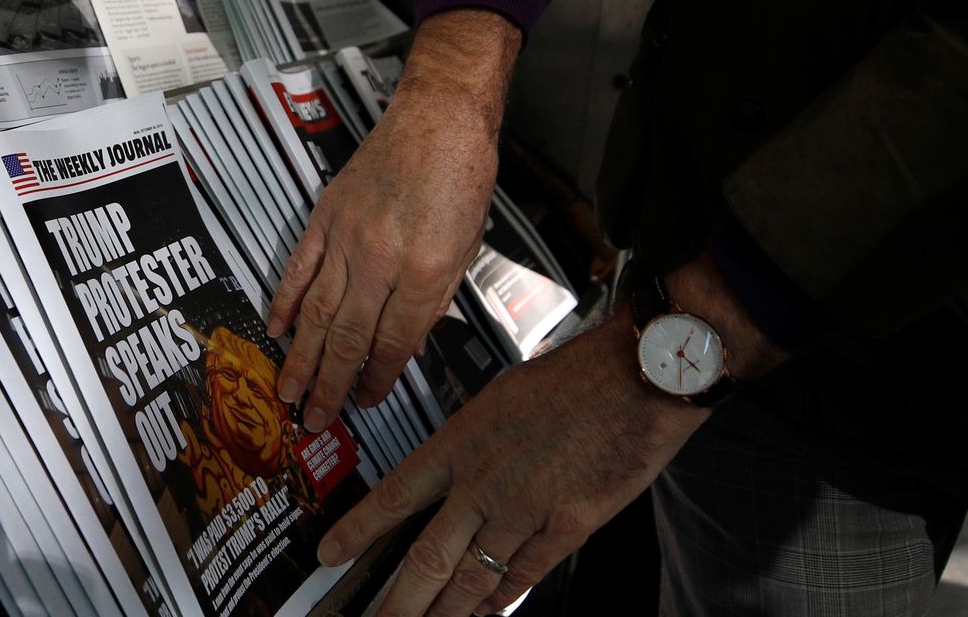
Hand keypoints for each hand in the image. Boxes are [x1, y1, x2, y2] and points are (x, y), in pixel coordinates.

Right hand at [268, 9, 519, 430]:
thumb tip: (403, 344)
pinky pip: (300, 268)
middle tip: (315, 419)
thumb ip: (432, 300)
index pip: (394, 342)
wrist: (438, 118)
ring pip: (318, 311)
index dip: (379, 378)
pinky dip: (286, 302)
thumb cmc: (462, 178)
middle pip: (350, 336)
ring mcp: (346, 236)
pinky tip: (278, 330)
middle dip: (331, 384)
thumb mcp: (465, 247)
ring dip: (301, 357)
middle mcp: (381, 258)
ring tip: (287, 391)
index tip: (368, 402)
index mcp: (425, 269)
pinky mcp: (325, 216)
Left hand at [317, 308, 705, 615]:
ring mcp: (525, 510)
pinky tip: (484, 613)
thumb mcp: (503, 397)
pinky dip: (500, 600)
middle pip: (426, 556)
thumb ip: (476, 438)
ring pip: (470, 578)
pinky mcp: (567, 527)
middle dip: (395, 600)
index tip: (330, 554)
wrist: (637, 375)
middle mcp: (485, 481)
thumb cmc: (578, 376)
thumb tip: (456, 465)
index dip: (358, 531)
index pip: (395, 495)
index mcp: (462, 441)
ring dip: (442, 612)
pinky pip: (523, 576)